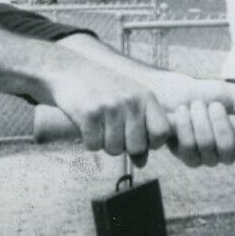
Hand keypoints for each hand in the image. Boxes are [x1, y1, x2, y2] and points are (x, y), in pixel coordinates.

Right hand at [45, 62, 170, 164]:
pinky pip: (94, 146)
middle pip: (137, 147)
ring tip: (100, 125)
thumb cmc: (105, 91)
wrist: (71, 72)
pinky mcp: (89, 114)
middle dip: (124, 147)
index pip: (162, 132)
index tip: (141, 138)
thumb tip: (142, 163)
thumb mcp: (130, 103)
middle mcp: (130, 102)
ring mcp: (110, 107)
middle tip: (114, 132)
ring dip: (105, 143)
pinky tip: (88, 125)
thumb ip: (141, 130)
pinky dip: (89, 141)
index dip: (153, 142)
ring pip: (114, 150)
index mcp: (146, 97)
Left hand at [152, 74, 234, 167]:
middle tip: (212, 104)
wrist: (177, 91)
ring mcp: (207, 158)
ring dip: (200, 120)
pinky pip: (188, 148)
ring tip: (195, 105)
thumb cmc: (210, 93)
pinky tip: (182, 113)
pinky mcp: (187, 157)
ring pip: (207, 147)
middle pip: (228, 151)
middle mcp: (228, 153)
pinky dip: (184, 125)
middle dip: (218, 122)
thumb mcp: (234, 93)